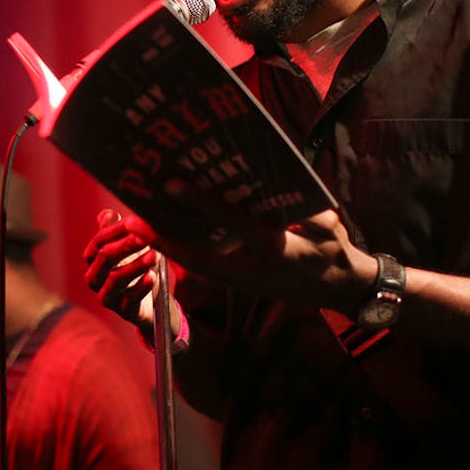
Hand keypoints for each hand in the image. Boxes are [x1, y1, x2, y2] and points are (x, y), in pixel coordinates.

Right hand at [82, 209, 165, 333]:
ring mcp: (107, 296)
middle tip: (145, 238)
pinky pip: (129, 299)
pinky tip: (153, 276)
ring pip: (115, 279)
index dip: (114, 233)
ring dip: (135, 265)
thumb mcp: (128, 248)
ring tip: (154, 256)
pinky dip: (141, 287)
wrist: (151, 302)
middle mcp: (95, 279)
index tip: (134, 224)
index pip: (97, 244)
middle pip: (104, 259)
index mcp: (94, 262)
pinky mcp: (122, 311)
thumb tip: (107, 214)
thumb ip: (116, 231)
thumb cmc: (135, 269)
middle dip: (125, 246)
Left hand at [97, 184, 372, 315]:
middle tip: (130, 222)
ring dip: (166, 248)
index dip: (202, 202)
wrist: (339, 291)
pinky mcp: (239, 286)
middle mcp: (252, 269)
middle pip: (197, 257)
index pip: (233, 222)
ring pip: (196, 266)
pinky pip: (205, 270)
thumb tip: (272, 178)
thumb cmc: (335, 251)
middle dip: (162, 240)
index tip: (172, 183)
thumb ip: (302, 207)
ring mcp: (243, 283)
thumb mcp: (328, 225)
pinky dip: (183, 255)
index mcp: (276, 248)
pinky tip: (163, 238)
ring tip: (137, 228)